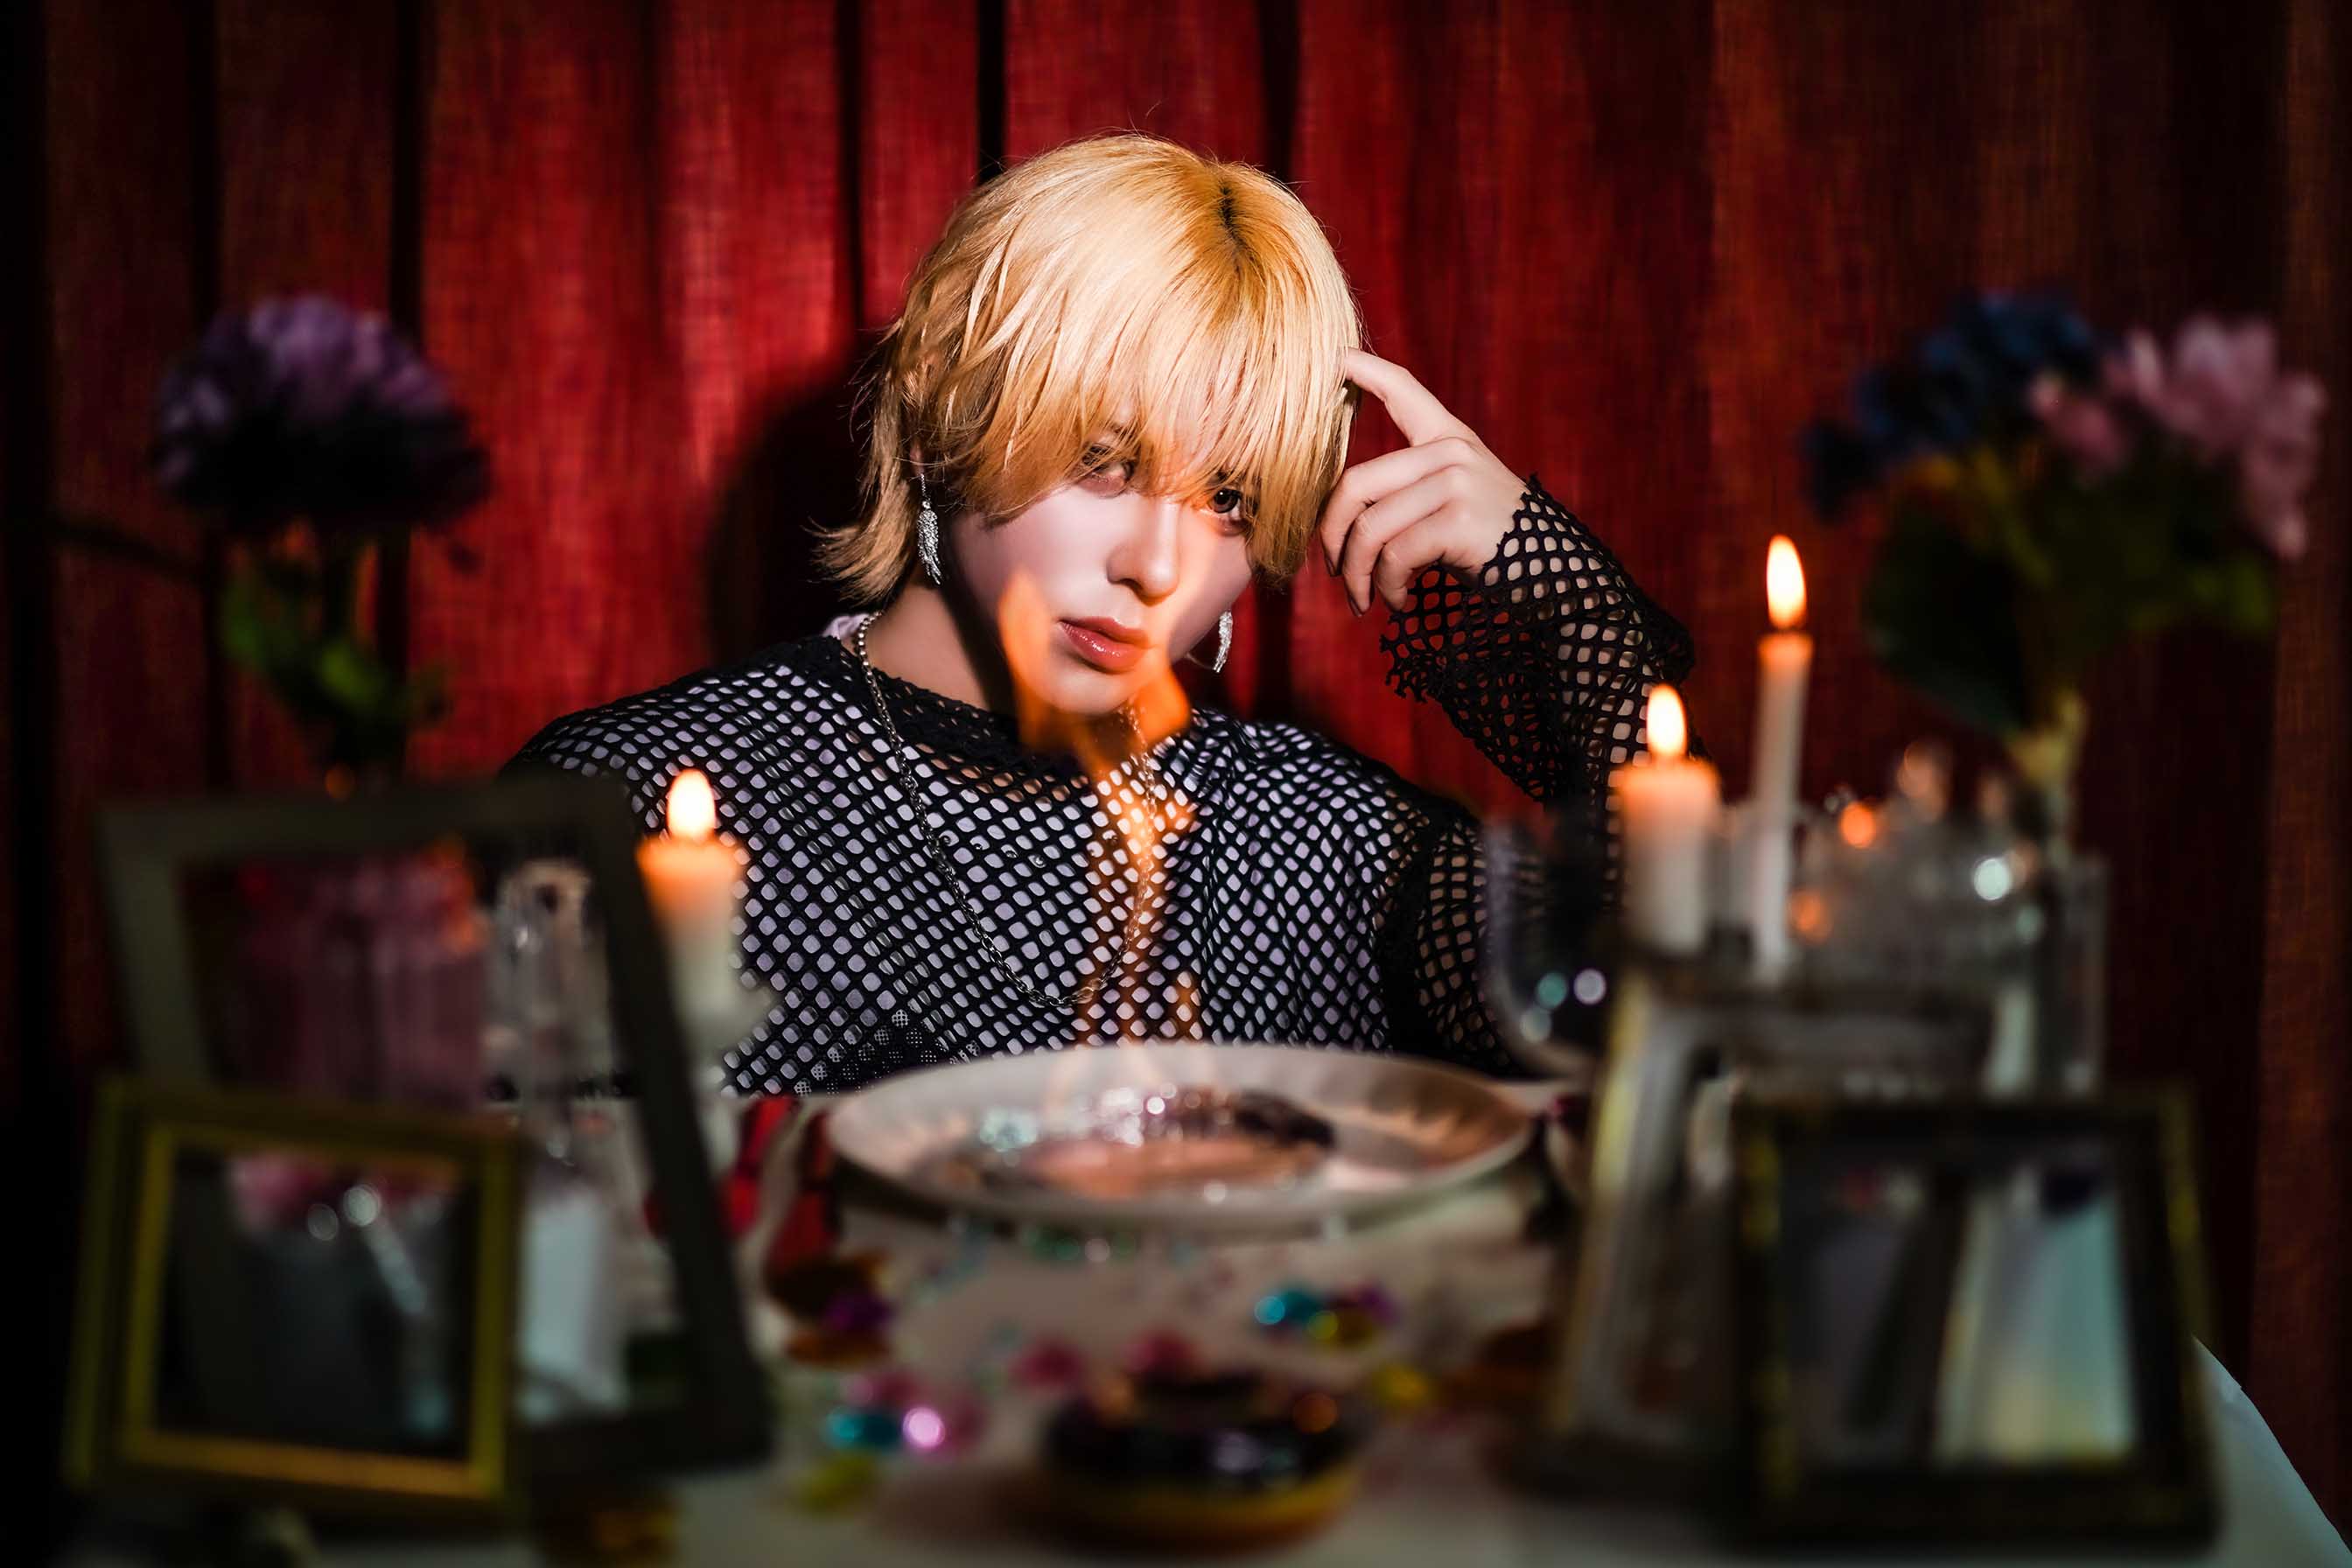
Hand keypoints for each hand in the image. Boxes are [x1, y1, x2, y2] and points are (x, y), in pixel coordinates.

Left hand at [1318, 349, 1528, 615]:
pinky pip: (1396, 556)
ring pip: (1370, 529)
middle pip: (1356, 484)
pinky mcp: (1459, 520)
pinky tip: (1397, 602)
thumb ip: (1411, 491)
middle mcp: (1451, 452)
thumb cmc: (1498, 543)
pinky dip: (1388, 587)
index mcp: (1449, 439)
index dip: (1365, 370)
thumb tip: (1341, 523)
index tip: (1334, 356)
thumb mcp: (1459, 500)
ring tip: (1365, 599)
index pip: (1403, 390)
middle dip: (1332, 536)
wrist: (1557, 574)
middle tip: (1331, 570)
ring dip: (1357, 574)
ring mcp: (1456, 483)